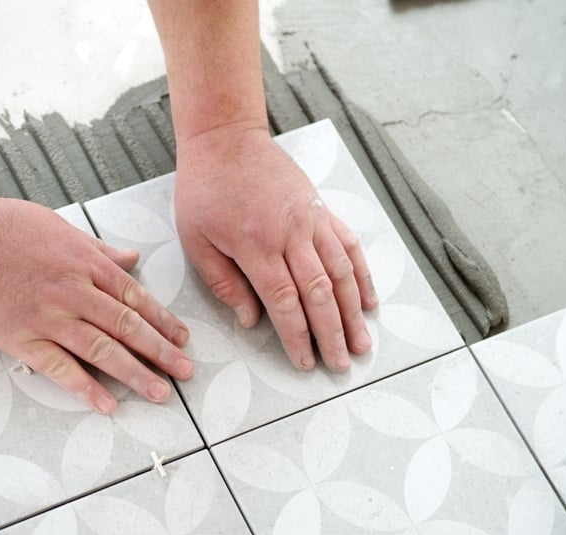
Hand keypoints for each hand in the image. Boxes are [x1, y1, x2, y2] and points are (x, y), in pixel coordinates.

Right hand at [0, 197, 193, 413]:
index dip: (163, 321)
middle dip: (161, 352)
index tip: (182, 338)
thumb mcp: (56, 226)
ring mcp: (49, 318)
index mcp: (85, 262)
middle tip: (186, 371)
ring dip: (135, 374)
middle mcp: (74, 291)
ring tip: (160, 393)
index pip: (136, 297)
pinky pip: (61, 368)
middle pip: (128, 327)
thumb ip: (97, 248)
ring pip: (103, 350)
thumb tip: (130, 258)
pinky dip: (86, 388)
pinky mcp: (22, 339)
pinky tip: (107, 404)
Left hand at [174, 125, 377, 371]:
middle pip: (319, 293)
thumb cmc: (204, 189)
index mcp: (255, 246)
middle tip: (341, 364)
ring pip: (342, 272)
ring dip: (354, 311)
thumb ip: (224, 282)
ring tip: (363, 342)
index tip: (305, 362)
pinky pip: (348, 244)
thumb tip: (251, 320)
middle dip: (332, 334)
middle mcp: (291, 234)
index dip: (297, 335)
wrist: (226, 139)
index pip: (284, 301)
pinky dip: (362, 274)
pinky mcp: (321, 208)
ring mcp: (311, 219)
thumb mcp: (196, 238)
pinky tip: (368, 300)